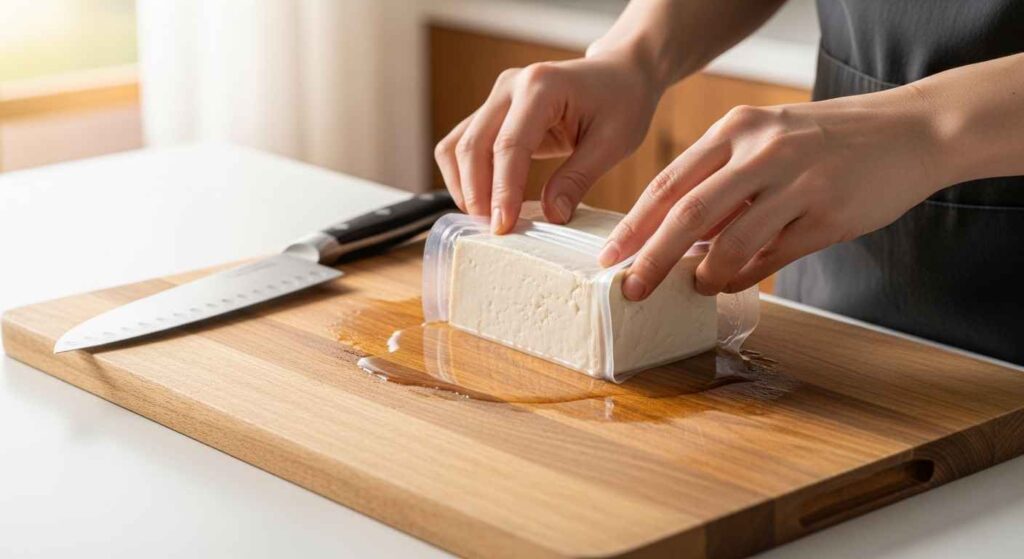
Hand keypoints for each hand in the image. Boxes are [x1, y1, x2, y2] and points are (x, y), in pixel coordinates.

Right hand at [434, 51, 661, 232]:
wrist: (619, 74)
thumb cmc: (623, 102)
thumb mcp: (613, 142)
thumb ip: (578, 178)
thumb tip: (552, 216)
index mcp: (541, 87)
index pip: (509, 146)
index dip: (502, 191)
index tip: (503, 226)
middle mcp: (510, 86)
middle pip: (472, 146)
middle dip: (477, 194)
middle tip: (494, 231)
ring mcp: (496, 97)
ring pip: (457, 146)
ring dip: (464, 186)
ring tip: (487, 219)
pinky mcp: (492, 112)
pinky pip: (463, 145)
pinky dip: (466, 176)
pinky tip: (486, 200)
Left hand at [599, 89, 947, 298]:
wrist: (909, 132)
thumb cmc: (824, 140)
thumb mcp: (766, 140)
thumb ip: (721, 180)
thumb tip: (675, 235)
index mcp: (737, 129)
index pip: (670, 181)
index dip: (635, 223)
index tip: (611, 254)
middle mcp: (763, 152)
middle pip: (688, 213)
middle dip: (651, 257)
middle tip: (631, 288)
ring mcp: (797, 184)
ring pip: (731, 241)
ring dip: (704, 274)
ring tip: (693, 287)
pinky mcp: (827, 216)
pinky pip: (771, 258)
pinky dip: (743, 276)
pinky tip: (729, 284)